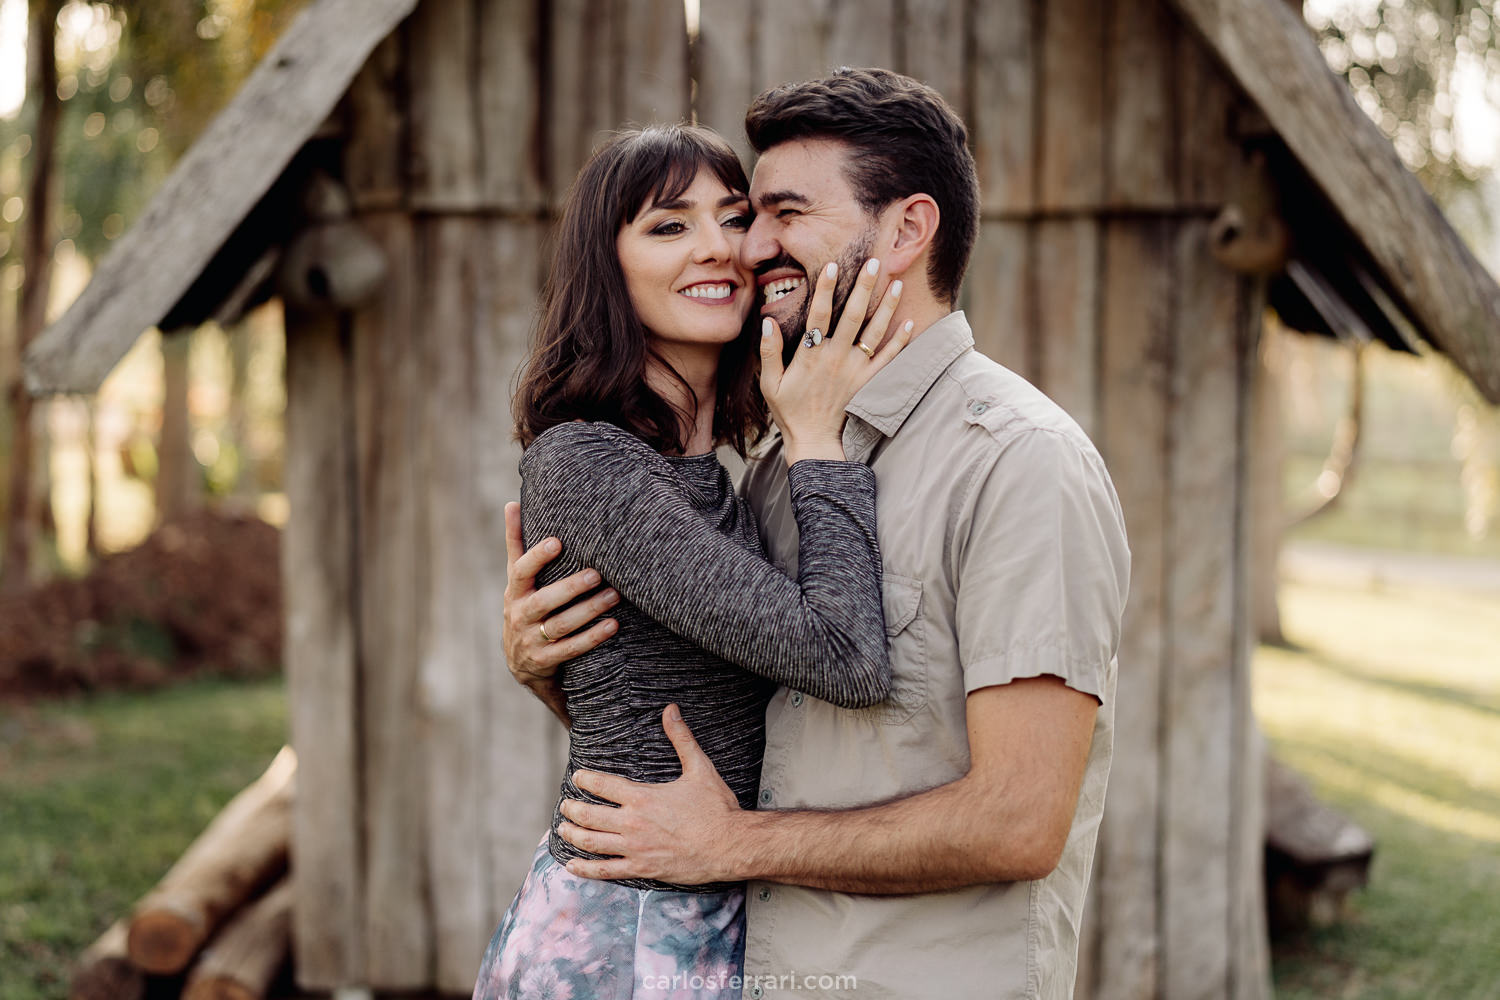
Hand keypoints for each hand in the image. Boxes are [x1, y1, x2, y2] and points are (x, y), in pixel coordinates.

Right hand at [502, 501, 619, 688]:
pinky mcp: (545, 661)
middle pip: (544, 601)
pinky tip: (613, 625)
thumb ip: (517, 544)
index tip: (558, 541)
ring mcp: (531, 640)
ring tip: (615, 595)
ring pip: (561, 625)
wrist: (520, 662)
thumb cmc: (525, 607)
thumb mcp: (517, 580)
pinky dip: (592, 638)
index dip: (537, 557)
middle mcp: (519, 616)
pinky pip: (571, 649)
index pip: (521, 571)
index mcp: (514, 592)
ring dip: (589, 610)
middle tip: (597, 573)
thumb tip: (511, 503)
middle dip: (570, 587)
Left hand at [557, 705, 745, 884]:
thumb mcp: (700, 768)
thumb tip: (670, 710)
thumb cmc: (716, 808)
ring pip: (591, 842)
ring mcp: (635, 849)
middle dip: (572, 809)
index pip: (602, 785)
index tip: (577, 778)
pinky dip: (584, 869)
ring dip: (572, 835)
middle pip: (589, 815)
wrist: (729, 846)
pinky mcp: (642, 869)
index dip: (585, 780)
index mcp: (642, 797)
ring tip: (562, 829)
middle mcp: (633, 823)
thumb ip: (681, 739)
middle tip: (565, 806)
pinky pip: (605, 871)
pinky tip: (571, 864)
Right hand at [760, 258, 915, 464]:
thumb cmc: (789, 410)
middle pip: (852, 316)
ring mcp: (855, 370)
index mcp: (811, 355)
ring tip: (897, 283)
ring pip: (874, 332)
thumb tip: (766, 322)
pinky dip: (900, 341)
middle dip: (864, 287)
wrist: (814, 440)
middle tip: (874, 262)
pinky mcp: (868, 382)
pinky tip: (909, 322)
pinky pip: (888, 359)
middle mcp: (836, 358)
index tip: (834, 266)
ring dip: (886, 307)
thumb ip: (768, 352)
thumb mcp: (769, 383)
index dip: (825, 289)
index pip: (819, 314)